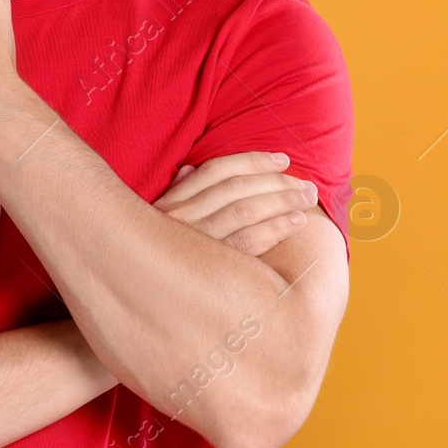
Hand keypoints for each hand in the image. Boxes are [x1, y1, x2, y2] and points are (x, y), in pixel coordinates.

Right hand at [153, 152, 318, 256]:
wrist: (140, 288)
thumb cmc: (155, 254)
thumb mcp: (156, 221)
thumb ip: (175, 194)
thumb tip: (188, 169)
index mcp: (170, 203)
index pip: (215, 171)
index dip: (252, 161)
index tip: (282, 160)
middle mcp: (180, 218)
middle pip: (236, 189)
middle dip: (276, 182)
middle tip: (307, 185)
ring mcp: (195, 242)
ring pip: (245, 211)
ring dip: (282, 202)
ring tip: (308, 200)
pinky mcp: (211, 268)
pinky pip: (249, 243)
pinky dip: (276, 229)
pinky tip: (297, 223)